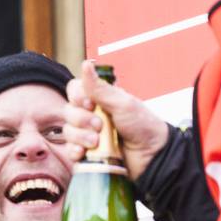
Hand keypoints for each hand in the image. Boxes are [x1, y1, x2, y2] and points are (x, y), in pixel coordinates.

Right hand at [62, 60, 169, 182]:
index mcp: (100, 99)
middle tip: (99, 125)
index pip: (75, 90)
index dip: (77, 96)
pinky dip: (74, 151)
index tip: (90, 104)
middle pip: (69, 111)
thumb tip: (86, 64)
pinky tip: (84, 153)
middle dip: (82, 119)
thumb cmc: (143, 127)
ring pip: (68, 131)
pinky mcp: (88, 154)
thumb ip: (101, 88)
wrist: (152, 156)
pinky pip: (70, 151)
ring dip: (80, 136)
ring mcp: (88, 135)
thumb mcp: (123, 104)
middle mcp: (91, 115)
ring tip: (97, 142)